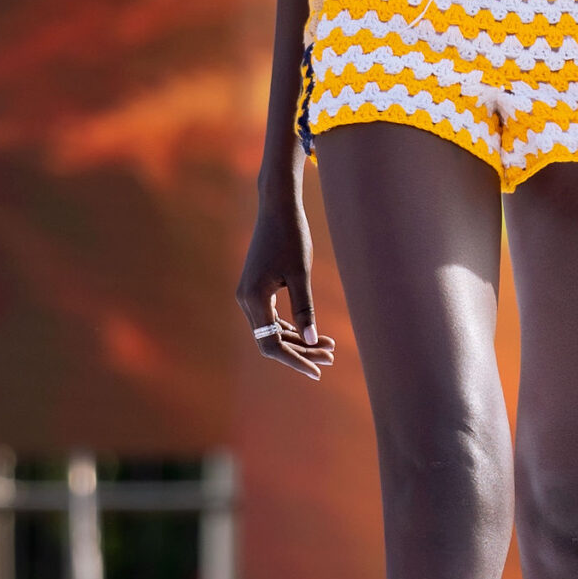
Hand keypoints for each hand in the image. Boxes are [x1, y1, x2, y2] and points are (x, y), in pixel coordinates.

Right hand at [235, 194, 336, 381]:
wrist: (277, 207)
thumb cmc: (292, 236)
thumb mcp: (301, 274)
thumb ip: (305, 309)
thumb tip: (313, 340)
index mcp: (254, 299)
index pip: (272, 344)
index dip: (295, 360)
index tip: (317, 371)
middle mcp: (246, 300)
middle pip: (272, 340)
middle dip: (301, 352)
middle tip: (331, 357)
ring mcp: (249, 294)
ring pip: (272, 330)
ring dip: (298, 340)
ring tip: (330, 347)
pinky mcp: (256, 288)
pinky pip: (271, 317)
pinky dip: (291, 327)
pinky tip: (313, 332)